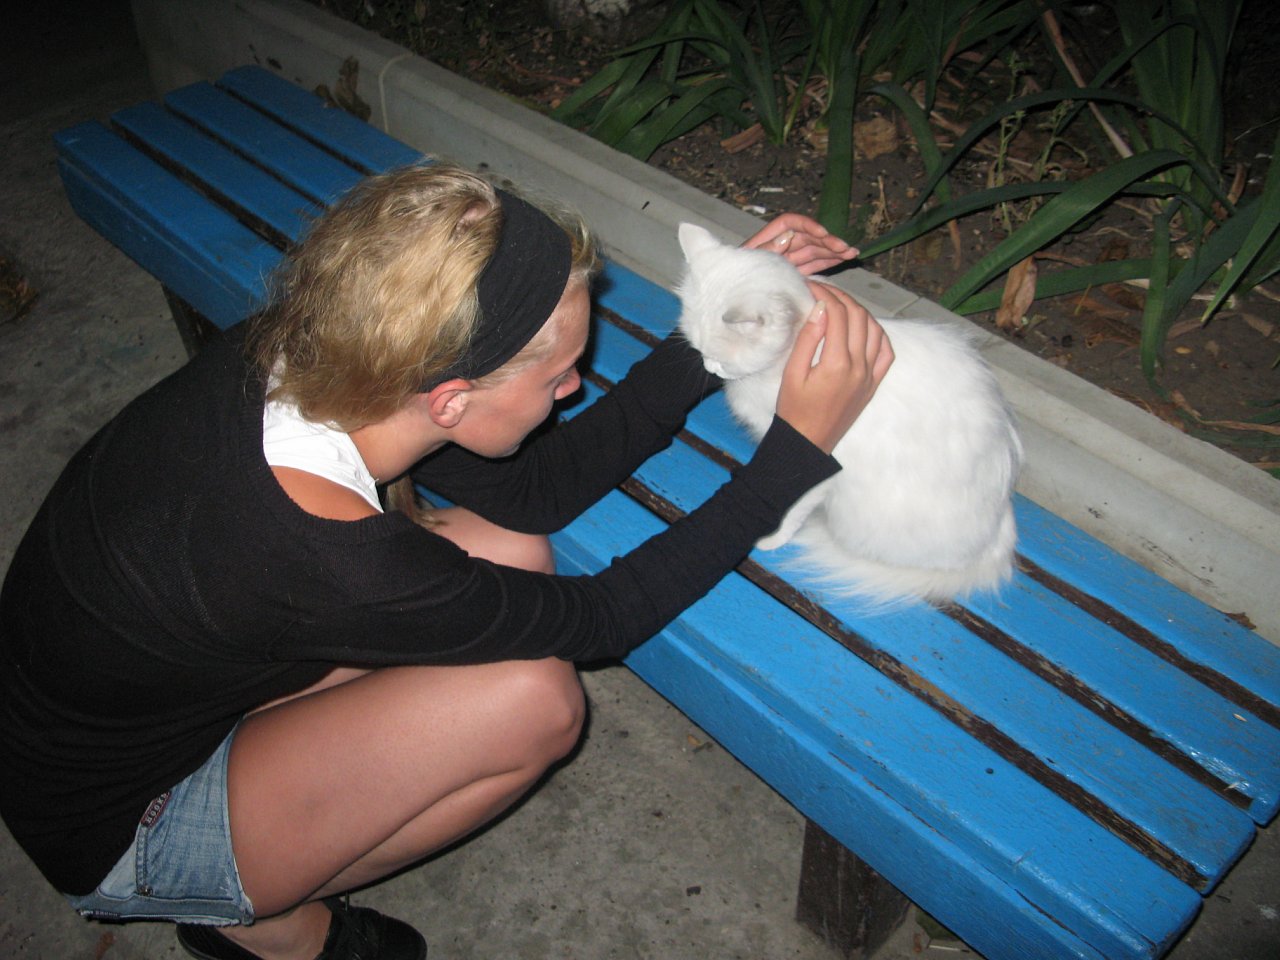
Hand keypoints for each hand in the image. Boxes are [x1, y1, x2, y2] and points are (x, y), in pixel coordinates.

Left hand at [742, 213, 857, 274]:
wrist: (730, 304)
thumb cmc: (734, 282)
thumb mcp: (749, 266)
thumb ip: (767, 250)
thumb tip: (788, 237)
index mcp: (766, 240)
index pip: (790, 223)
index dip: (808, 225)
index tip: (823, 233)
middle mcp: (779, 247)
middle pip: (807, 237)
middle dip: (827, 241)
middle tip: (844, 248)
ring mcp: (788, 260)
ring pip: (814, 250)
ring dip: (833, 250)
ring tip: (851, 252)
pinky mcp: (795, 274)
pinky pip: (814, 263)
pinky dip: (829, 261)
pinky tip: (845, 258)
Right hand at [775, 283, 893, 453]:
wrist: (808, 441)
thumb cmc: (794, 409)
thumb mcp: (792, 373)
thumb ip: (808, 339)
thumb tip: (821, 308)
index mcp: (837, 363)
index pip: (837, 314)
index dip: (825, 294)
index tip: (811, 286)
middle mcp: (859, 366)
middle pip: (858, 317)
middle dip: (841, 297)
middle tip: (823, 291)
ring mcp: (870, 375)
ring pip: (875, 329)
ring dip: (859, 311)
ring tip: (840, 304)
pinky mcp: (873, 383)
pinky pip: (886, 352)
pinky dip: (878, 333)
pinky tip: (865, 327)